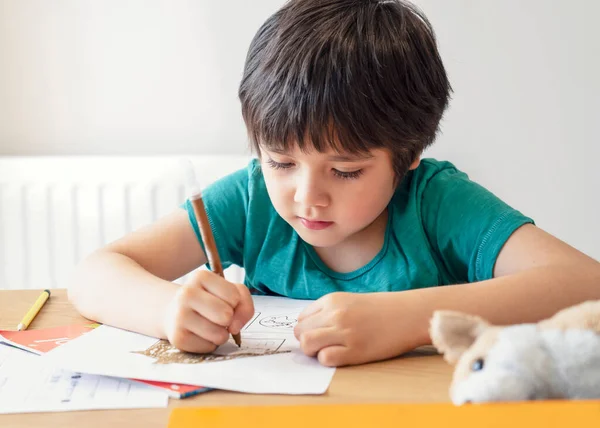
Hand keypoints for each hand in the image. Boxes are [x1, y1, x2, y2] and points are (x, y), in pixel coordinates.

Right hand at [163, 269, 253, 352]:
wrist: (174, 312)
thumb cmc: (208, 301)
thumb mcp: (230, 292)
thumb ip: (244, 304)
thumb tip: (235, 327)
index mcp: (201, 277)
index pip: (234, 296)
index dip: (235, 303)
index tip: (223, 300)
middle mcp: (186, 293)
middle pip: (226, 315)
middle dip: (228, 320)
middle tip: (217, 316)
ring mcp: (179, 316)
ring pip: (220, 335)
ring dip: (220, 334)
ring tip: (208, 325)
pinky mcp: (177, 338)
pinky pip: (209, 348)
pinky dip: (210, 344)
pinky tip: (199, 334)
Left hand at [294, 292, 420, 366]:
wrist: (407, 314)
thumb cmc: (379, 309)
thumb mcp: (349, 301)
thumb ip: (327, 311)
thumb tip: (306, 329)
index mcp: (332, 300)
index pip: (301, 318)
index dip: (307, 329)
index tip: (318, 334)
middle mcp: (335, 314)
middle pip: (301, 332)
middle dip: (307, 341)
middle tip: (322, 345)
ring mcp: (345, 332)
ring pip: (307, 344)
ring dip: (313, 351)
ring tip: (329, 350)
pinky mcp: (355, 350)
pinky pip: (325, 358)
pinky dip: (328, 360)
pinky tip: (341, 355)